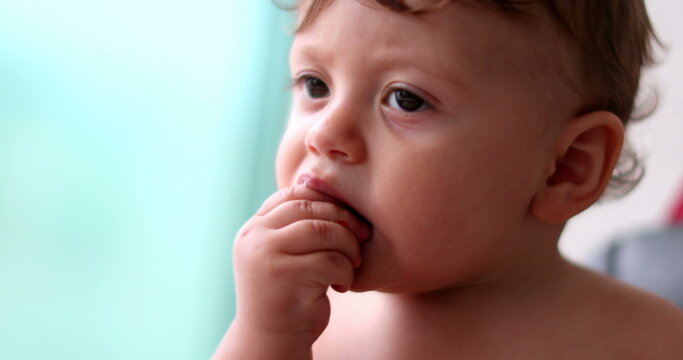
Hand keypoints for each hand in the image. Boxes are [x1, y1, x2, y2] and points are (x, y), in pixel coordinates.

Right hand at [214, 184, 370, 358]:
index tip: (348, 219)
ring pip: (322, 230)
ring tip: (351, 264)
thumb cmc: (289, 295)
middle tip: (362, 238)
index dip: (327, 200)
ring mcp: (265, 256)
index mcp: (253, 229)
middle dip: (344, 220)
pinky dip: (346, 270)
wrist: (272, 341)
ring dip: (348, 246)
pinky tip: (343, 285)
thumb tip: (323, 179)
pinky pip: (330, 260)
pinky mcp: (284, 277)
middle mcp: (254, 238)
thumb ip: (297, 224)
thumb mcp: (286, 254)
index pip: (293, 194)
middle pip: (310, 208)